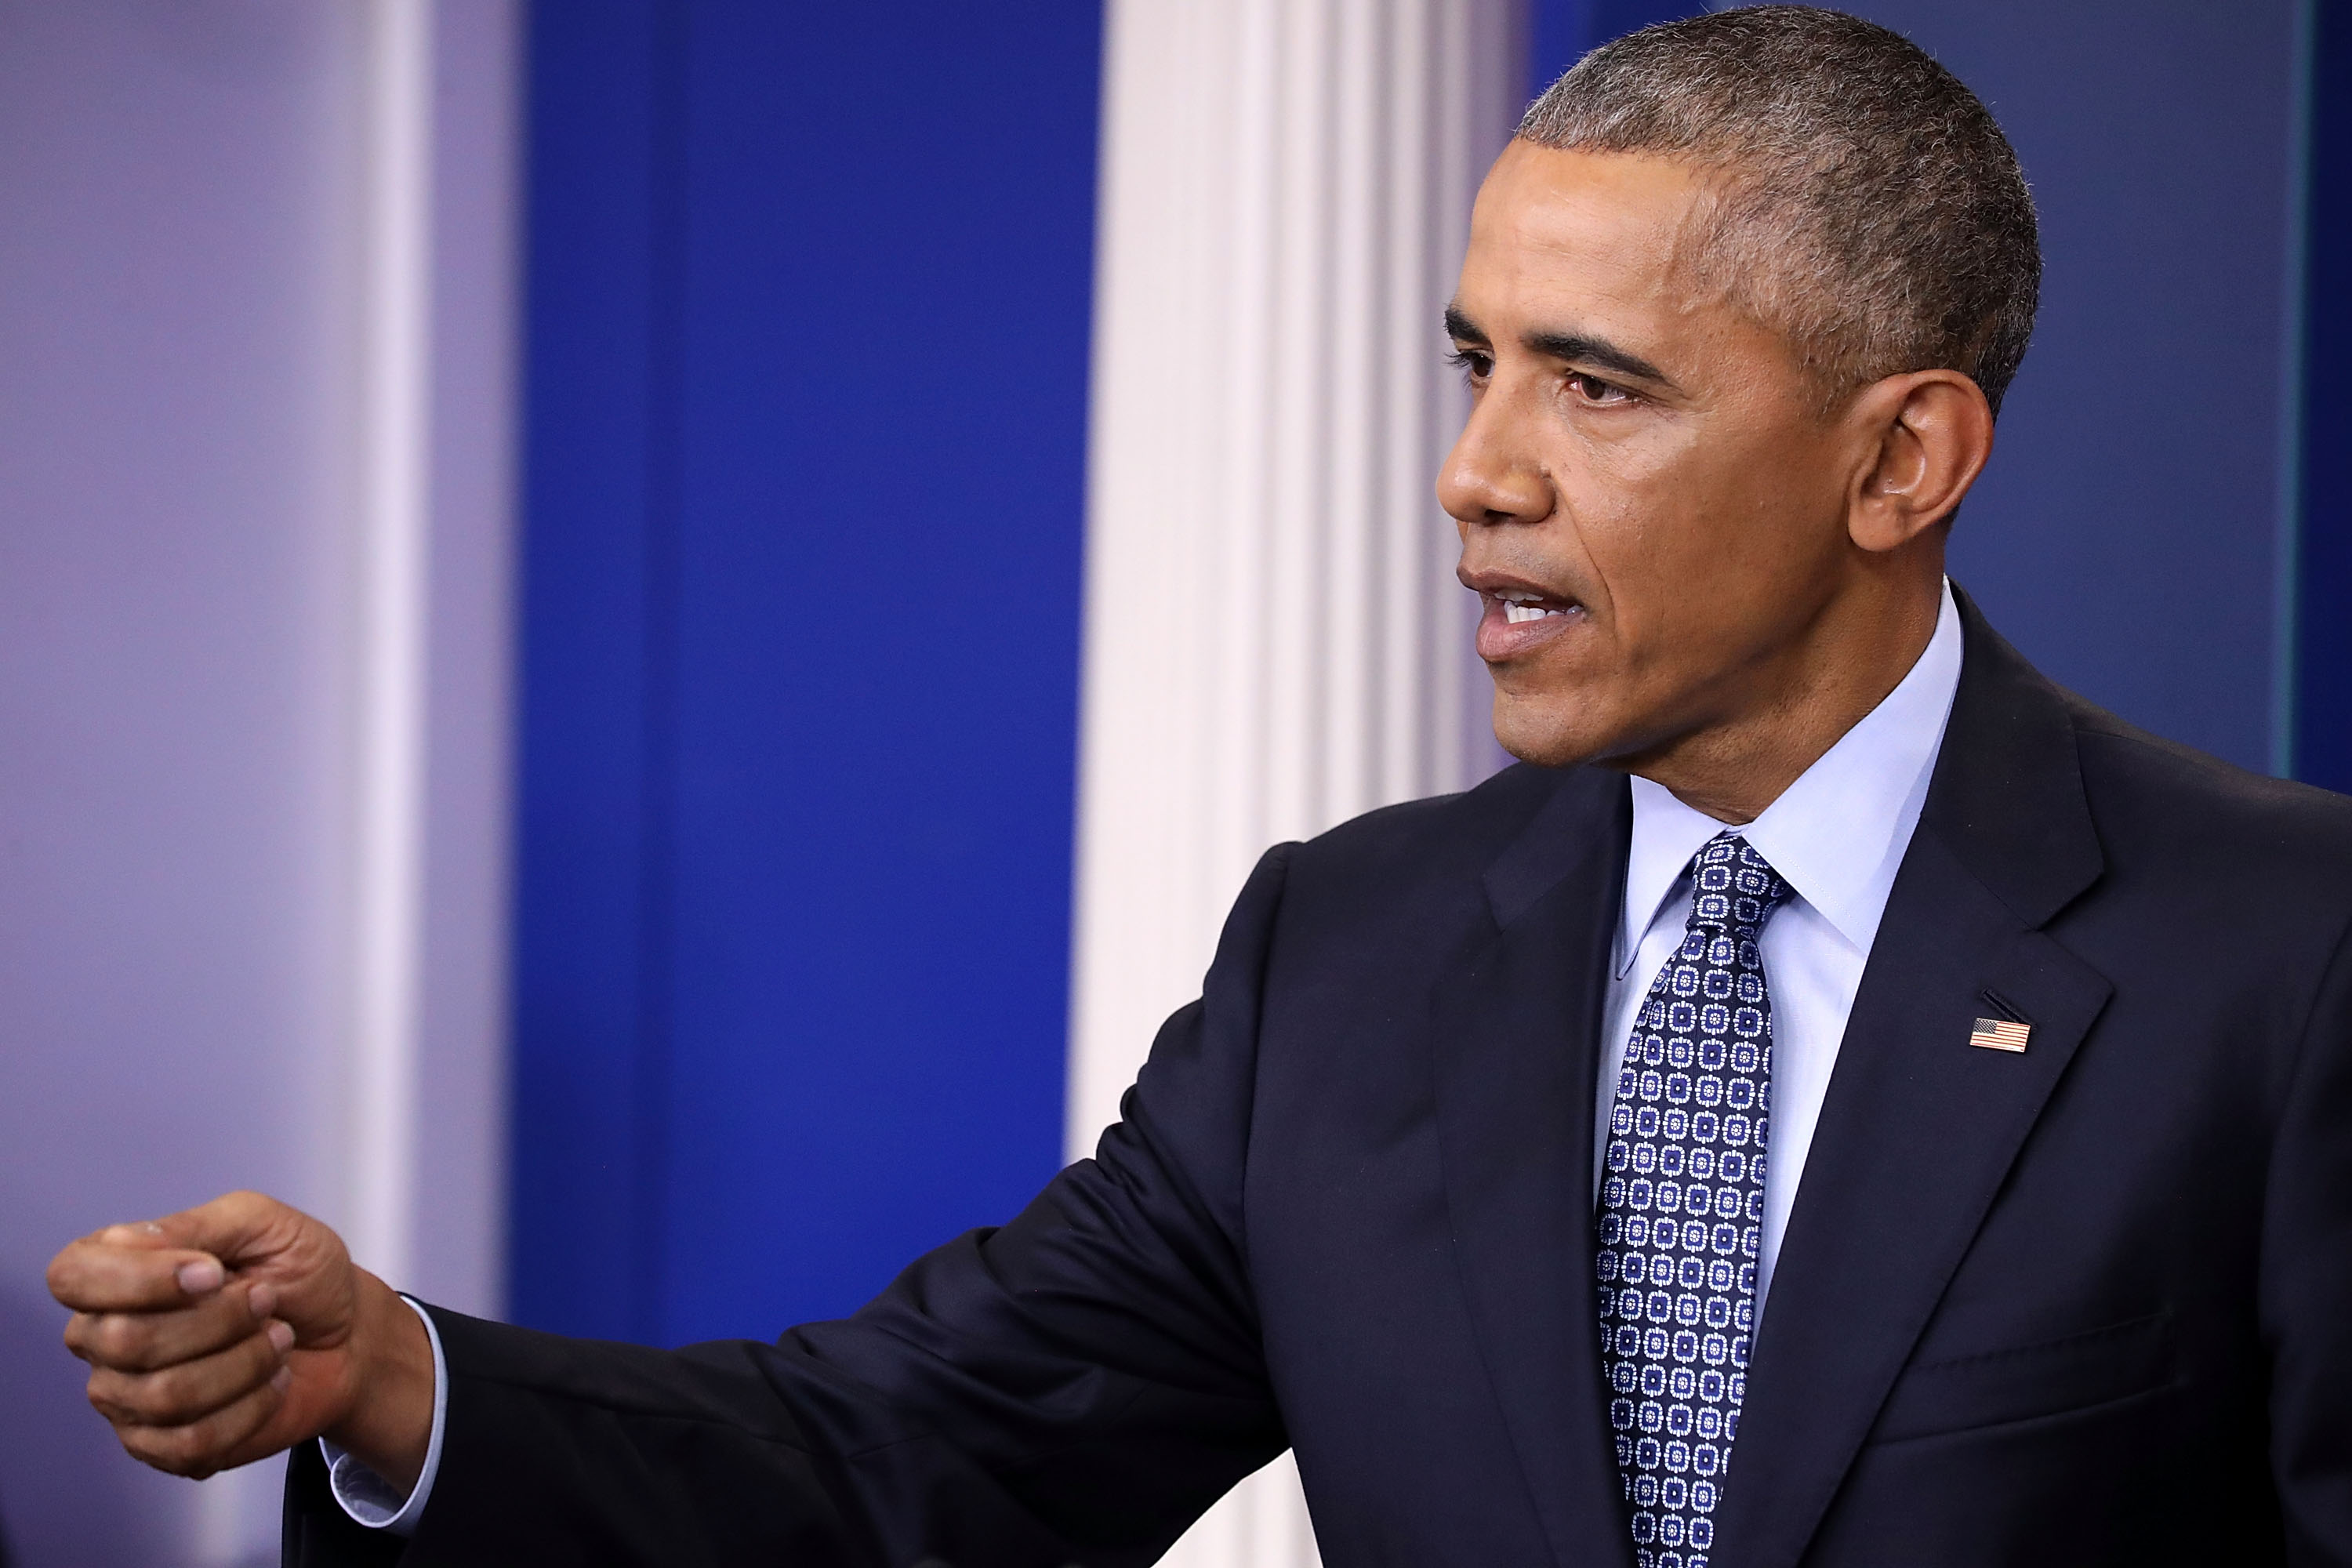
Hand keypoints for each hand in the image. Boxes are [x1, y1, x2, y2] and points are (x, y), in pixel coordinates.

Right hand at [46, 1191, 434, 1486]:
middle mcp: (103, 1335)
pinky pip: (189, 1442)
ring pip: (164, 1395)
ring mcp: (125, 1396)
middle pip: (127, 1341)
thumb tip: (126, 1244)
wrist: (348, 1335)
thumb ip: (195, 1226)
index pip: (72, 1276)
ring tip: (277, 1340)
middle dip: (220, 1320)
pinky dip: (250, 1409)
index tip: (213, 1273)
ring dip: (244, 1363)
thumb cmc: (300, 1273)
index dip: (140, 1279)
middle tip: (268, 1302)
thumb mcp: (262, 1224)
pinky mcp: (159, 1445)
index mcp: (115, 1270)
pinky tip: (271, 1384)